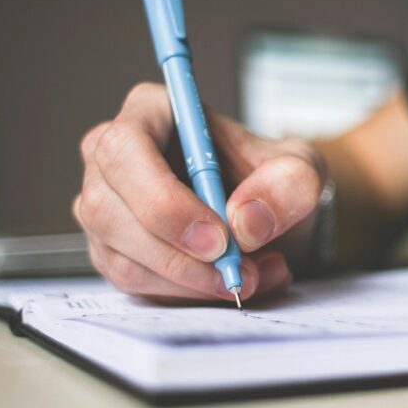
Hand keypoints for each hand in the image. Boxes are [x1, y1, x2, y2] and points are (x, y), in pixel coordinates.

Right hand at [73, 83, 326, 303]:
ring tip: (254, 276)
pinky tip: (229, 282)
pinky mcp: (112, 251)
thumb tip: (245, 222)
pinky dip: (187, 295)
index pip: (125, 150)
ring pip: (122, 257)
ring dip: (192, 282)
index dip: (164, 200)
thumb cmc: (272, 179)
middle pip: (108, 210)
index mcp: (151, 112)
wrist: (268, 215)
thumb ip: (288, 184)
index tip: (218, 238)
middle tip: (238, 273)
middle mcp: (113, 157)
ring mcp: (105, 207)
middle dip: (179, 256)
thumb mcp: (302, 169)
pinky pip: (135, 284)